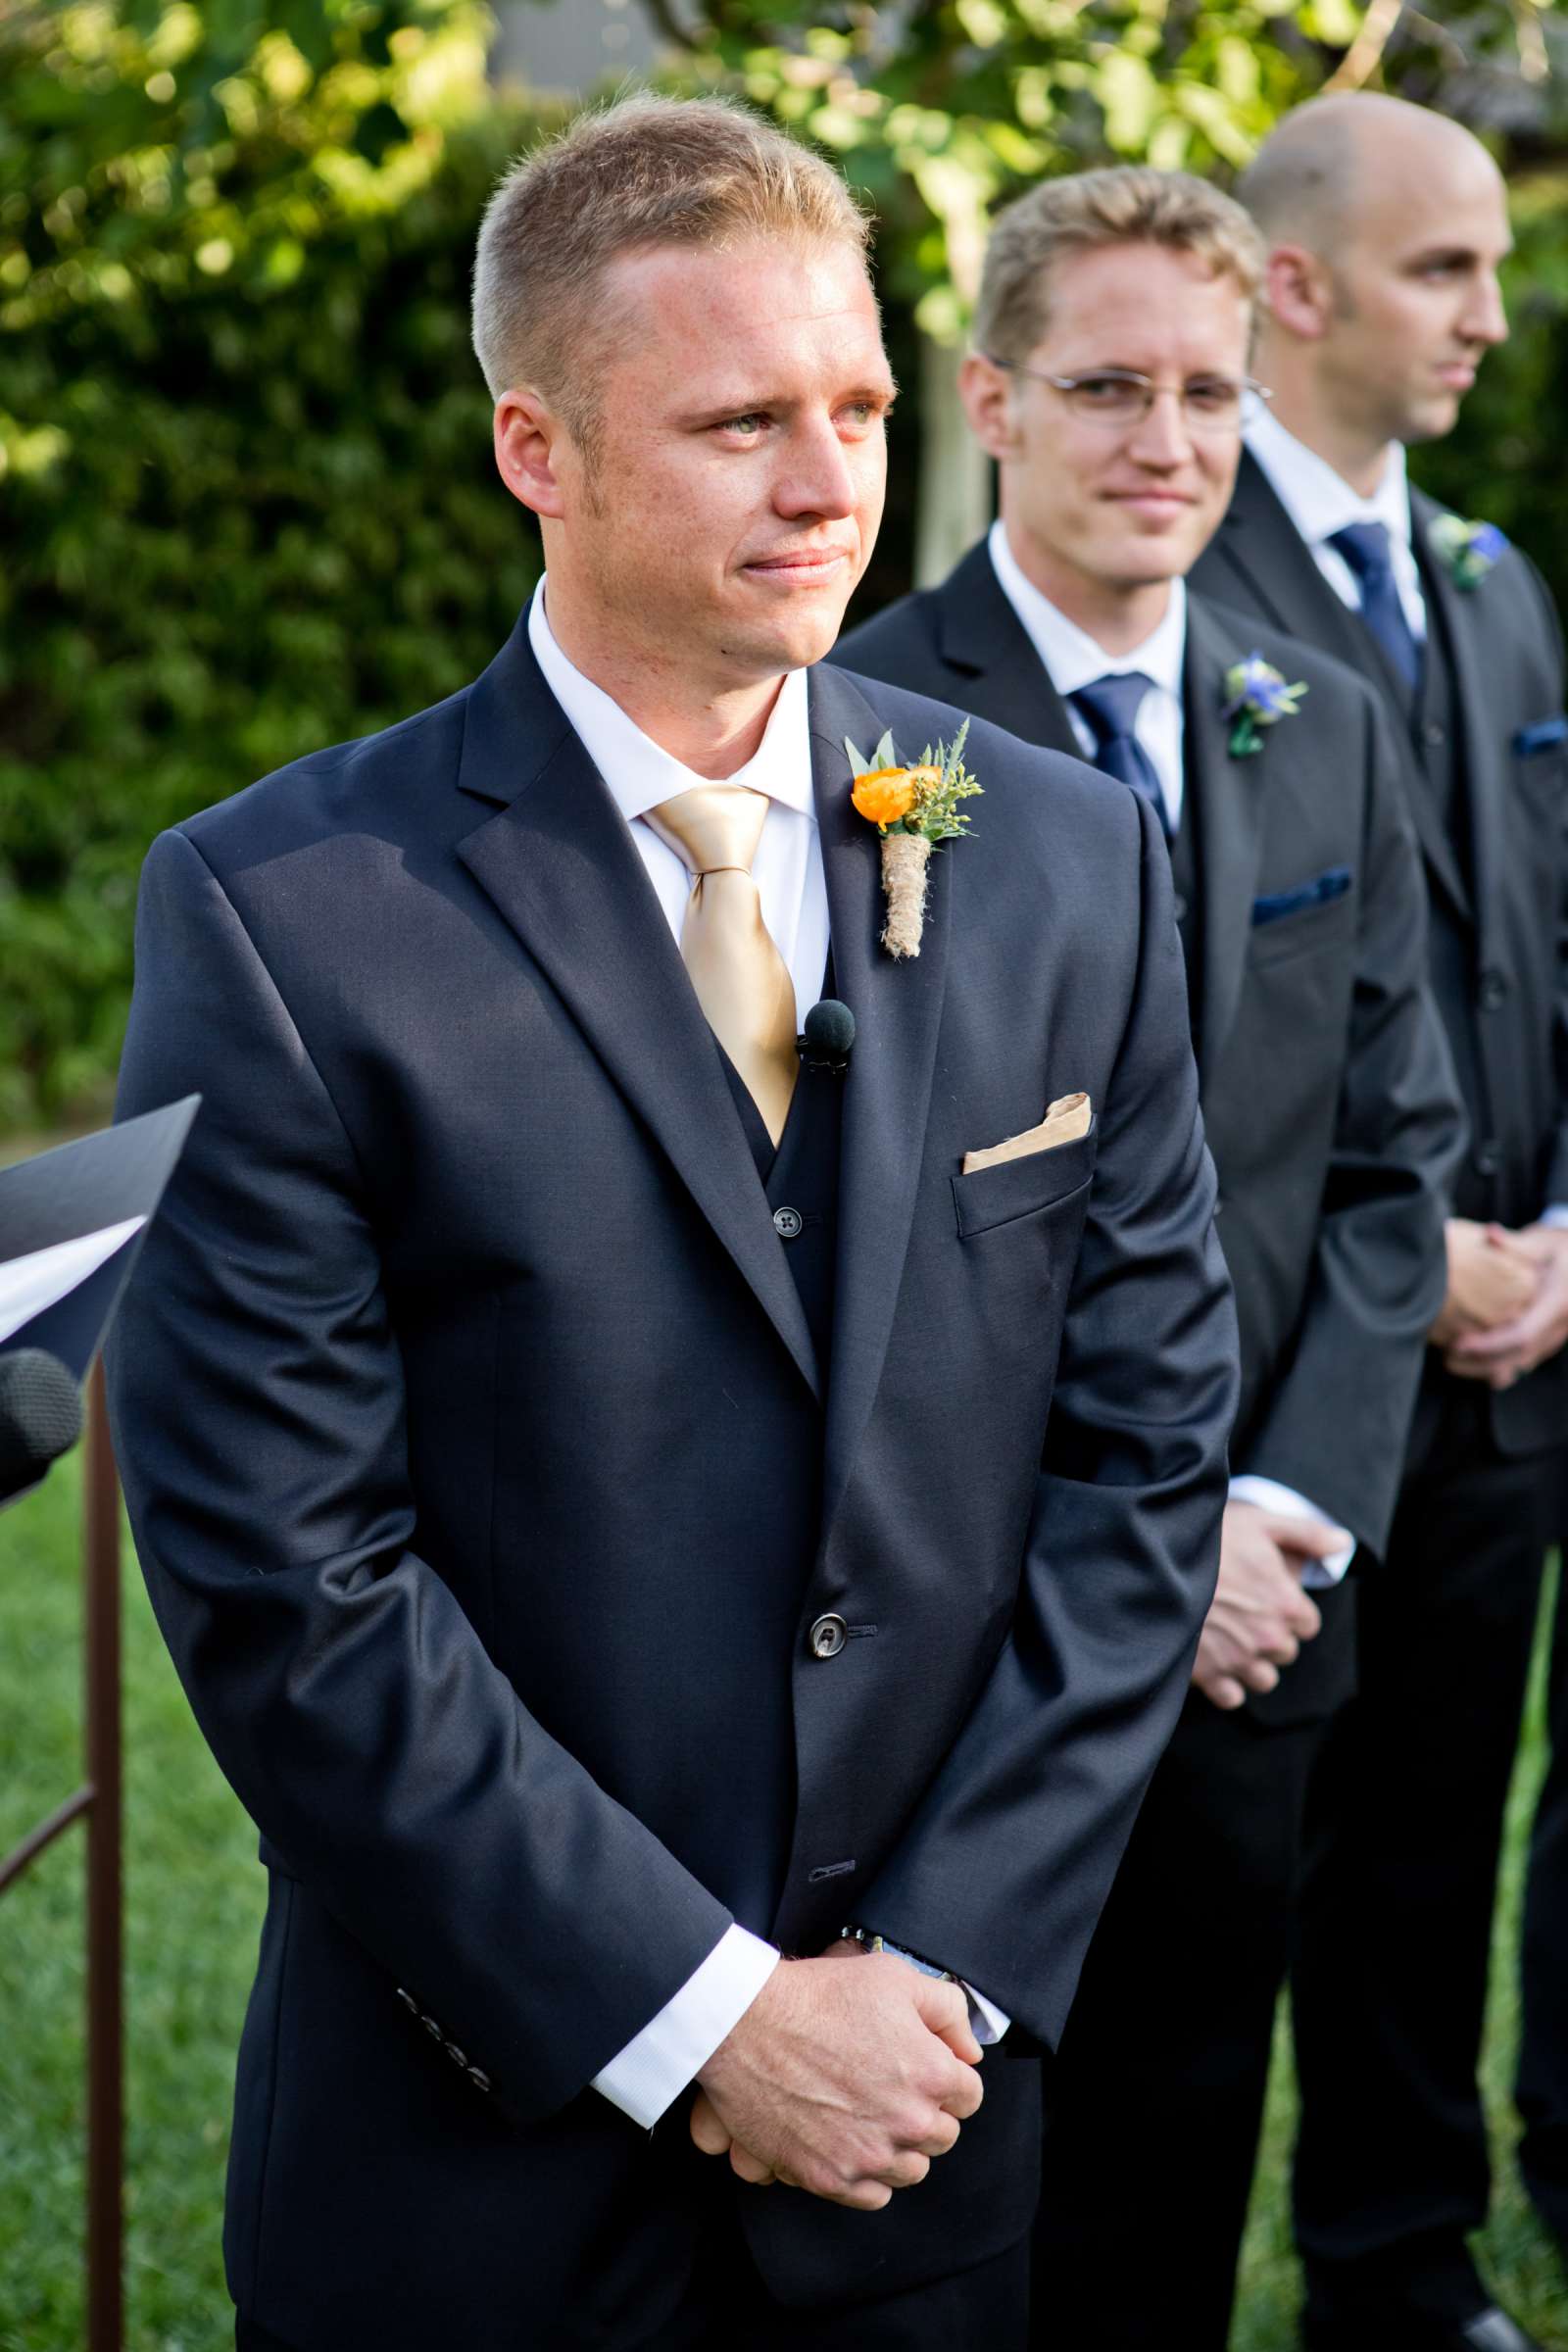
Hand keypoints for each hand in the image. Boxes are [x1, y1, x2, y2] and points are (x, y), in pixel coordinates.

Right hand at [689, 1942, 982, 2209]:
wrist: (748, 2024)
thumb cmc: (819, 1995)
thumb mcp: (895, 1977)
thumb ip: (948, 2010)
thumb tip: (969, 2050)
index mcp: (931, 2075)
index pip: (968, 2096)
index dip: (947, 2078)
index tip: (924, 2070)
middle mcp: (907, 2123)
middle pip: (942, 2137)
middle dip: (925, 2113)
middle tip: (892, 2090)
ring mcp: (868, 2156)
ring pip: (910, 2171)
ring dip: (898, 2148)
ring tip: (870, 2117)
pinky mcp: (829, 2177)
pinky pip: (871, 2195)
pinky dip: (866, 2175)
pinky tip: (850, 2142)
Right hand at [1191, 1502, 1343, 1711]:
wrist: (1154, 1563)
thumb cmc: (1211, 1539)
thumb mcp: (1262, 1523)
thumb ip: (1307, 1534)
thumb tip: (1342, 1544)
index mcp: (1287, 1605)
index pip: (1308, 1625)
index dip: (1290, 1610)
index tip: (1268, 1597)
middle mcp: (1268, 1638)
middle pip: (1285, 1651)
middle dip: (1271, 1636)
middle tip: (1244, 1613)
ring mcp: (1238, 1659)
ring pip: (1264, 1679)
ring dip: (1251, 1662)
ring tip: (1230, 1638)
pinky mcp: (1208, 1675)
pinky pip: (1232, 1697)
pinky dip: (1226, 1684)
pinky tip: (1214, 1659)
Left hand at [1444, 1223, 1567, 1387]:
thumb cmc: (1561, 1248)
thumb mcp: (1543, 1242)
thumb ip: (1516, 1243)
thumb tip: (1490, 1233)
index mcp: (1557, 1302)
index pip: (1522, 1334)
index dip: (1489, 1344)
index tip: (1458, 1343)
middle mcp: (1559, 1325)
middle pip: (1518, 1355)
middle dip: (1481, 1361)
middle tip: (1446, 1357)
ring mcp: (1556, 1335)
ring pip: (1522, 1362)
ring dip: (1486, 1368)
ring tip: (1452, 1362)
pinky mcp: (1549, 1338)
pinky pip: (1525, 1359)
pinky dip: (1499, 1366)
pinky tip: (1472, 1366)